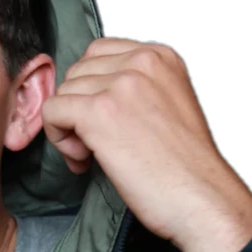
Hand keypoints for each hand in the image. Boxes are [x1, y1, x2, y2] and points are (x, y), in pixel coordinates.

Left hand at [40, 37, 251, 251]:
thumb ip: (135, 90)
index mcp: (160, 57)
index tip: (104, 122)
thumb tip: (91, 96)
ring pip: (63, 93)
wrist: (199, 197)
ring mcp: (119, 85)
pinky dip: (58, 138)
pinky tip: (83, 159)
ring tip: (92, 156)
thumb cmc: (185, 167)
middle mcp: (141, 62)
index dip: (92, 90)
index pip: (99, 53)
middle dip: (78, 108)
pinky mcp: (99, 112)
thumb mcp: (167, 106)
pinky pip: (52, 111)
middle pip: (77, 73)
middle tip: (94, 145)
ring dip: (69, 127)